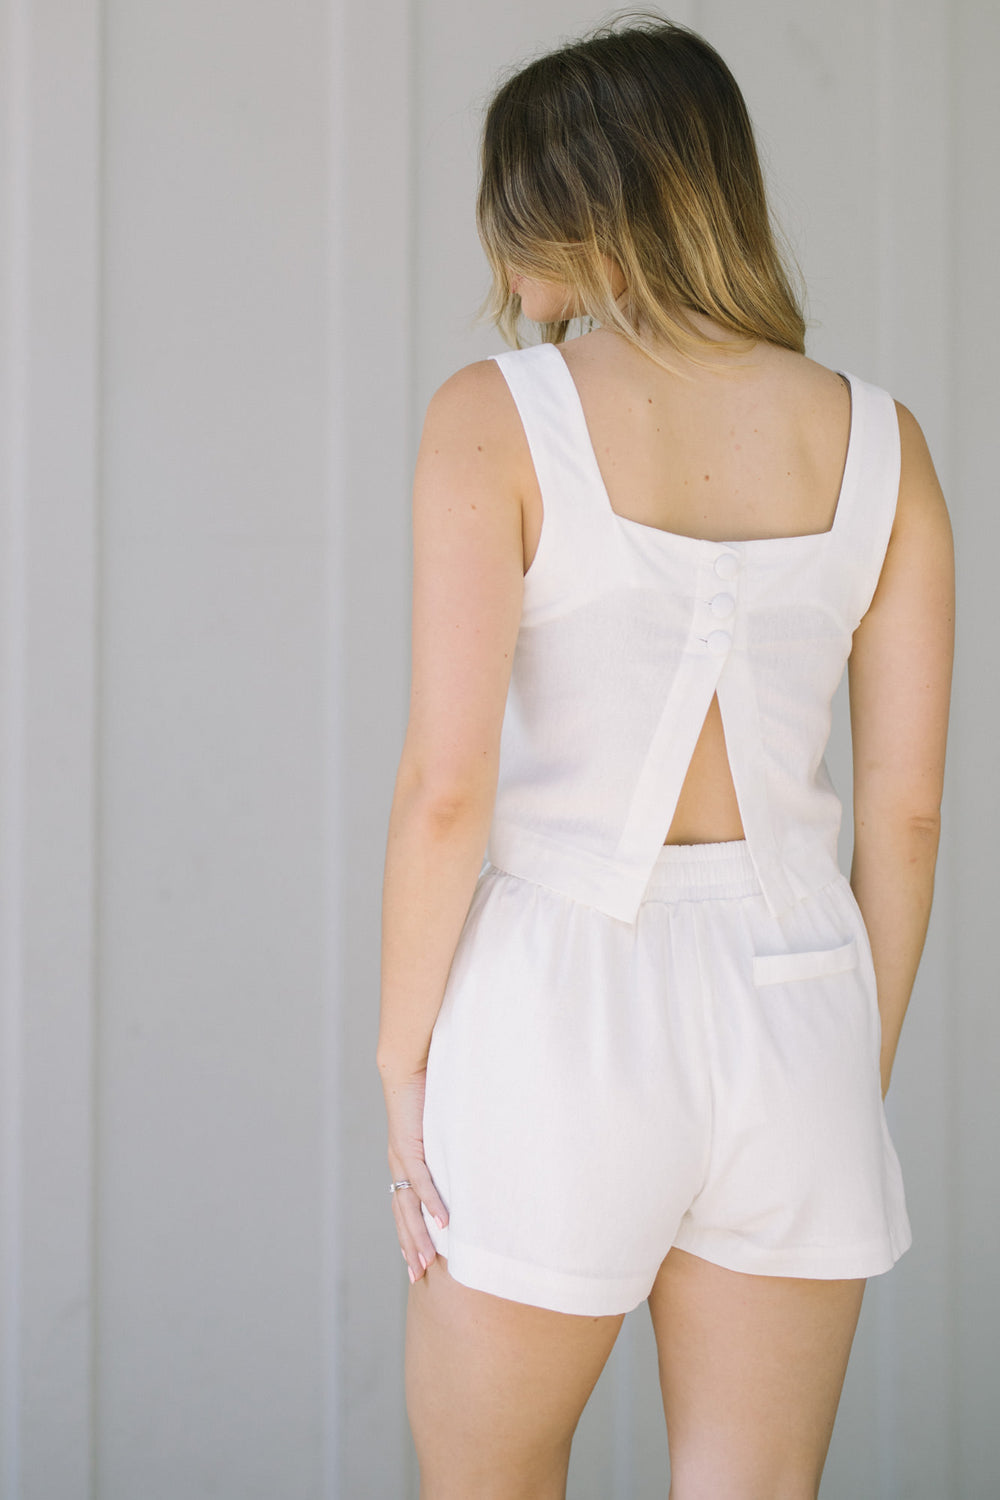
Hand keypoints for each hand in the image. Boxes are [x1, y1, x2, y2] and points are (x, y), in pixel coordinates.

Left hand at [380, 1062, 449, 1283]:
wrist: (407, 1063)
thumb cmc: (425, 1090)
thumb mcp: (437, 1126)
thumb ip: (446, 1146)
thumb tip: (467, 1158)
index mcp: (403, 1162)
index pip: (403, 1208)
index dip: (408, 1236)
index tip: (415, 1263)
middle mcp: (399, 1164)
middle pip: (402, 1216)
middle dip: (409, 1248)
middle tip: (417, 1278)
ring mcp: (402, 1157)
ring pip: (408, 1207)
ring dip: (418, 1237)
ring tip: (426, 1263)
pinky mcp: (410, 1145)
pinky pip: (422, 1181)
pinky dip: (433, 1204)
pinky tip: (444, 1224)